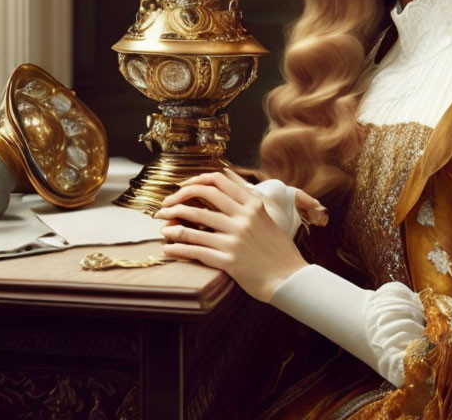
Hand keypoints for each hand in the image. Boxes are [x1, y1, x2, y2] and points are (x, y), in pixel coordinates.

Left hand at [154, 170, 320, 301]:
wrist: (289, 278)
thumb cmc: (278, 248)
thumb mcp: (267, 215)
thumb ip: (246, 196)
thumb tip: (227, 174)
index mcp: (253, 205)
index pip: (218, 181)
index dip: (195, 181)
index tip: (182, 187)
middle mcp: (243, 218)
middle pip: (202, 197)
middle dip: (177, 199)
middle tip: (165, 206)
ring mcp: (235, 239)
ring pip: (193, 224)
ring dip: (172, 225)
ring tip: (162, 228)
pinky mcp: (228, 261)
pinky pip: (195, 251)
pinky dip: (177, 249)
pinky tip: (168, 248)